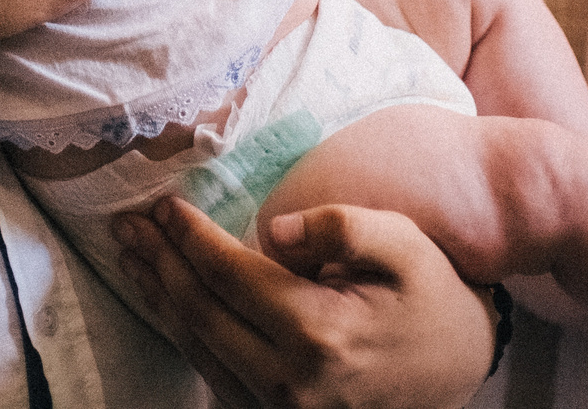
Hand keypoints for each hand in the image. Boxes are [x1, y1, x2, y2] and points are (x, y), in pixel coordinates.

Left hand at [112, 198, 496, 408]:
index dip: (191, 238)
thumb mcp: (406, 245)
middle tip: (127, 224)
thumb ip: (342, 225)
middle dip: (159, 264)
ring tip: (133, 257)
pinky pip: (215, 374)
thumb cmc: (433, 300)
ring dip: (160, 299)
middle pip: (202, 314)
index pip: (232, 277)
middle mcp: (292, 381)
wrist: (460, 370)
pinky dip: (183, 334)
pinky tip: (166, 302)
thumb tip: (271, 229)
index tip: (164, 205)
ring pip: (199, 349)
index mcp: (320, 333)